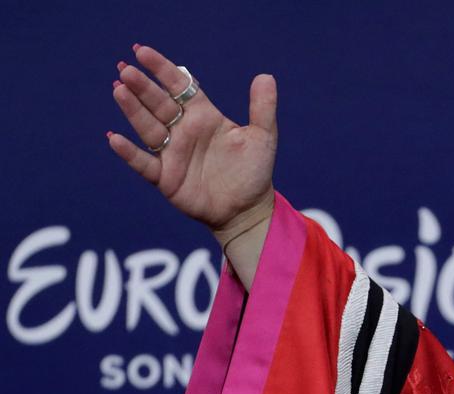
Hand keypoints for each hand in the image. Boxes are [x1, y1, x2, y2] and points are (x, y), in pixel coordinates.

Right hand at [108, 44, 276, 238]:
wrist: (249, 209)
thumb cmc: (254, 171)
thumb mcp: (263, 137)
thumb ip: (263, 107)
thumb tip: (266, 76)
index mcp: (203, 115)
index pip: (178, 86)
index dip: (161, 69)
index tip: (142, 51)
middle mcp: (183, 130)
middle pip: (159, 104)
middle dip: (143, 87)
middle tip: (126, 69)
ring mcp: (172, 153)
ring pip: (148, 127)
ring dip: (133, 110)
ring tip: (119, 89)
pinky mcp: (166, 178)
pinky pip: (144, 163)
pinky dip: (130, 153)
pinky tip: (114, 138)